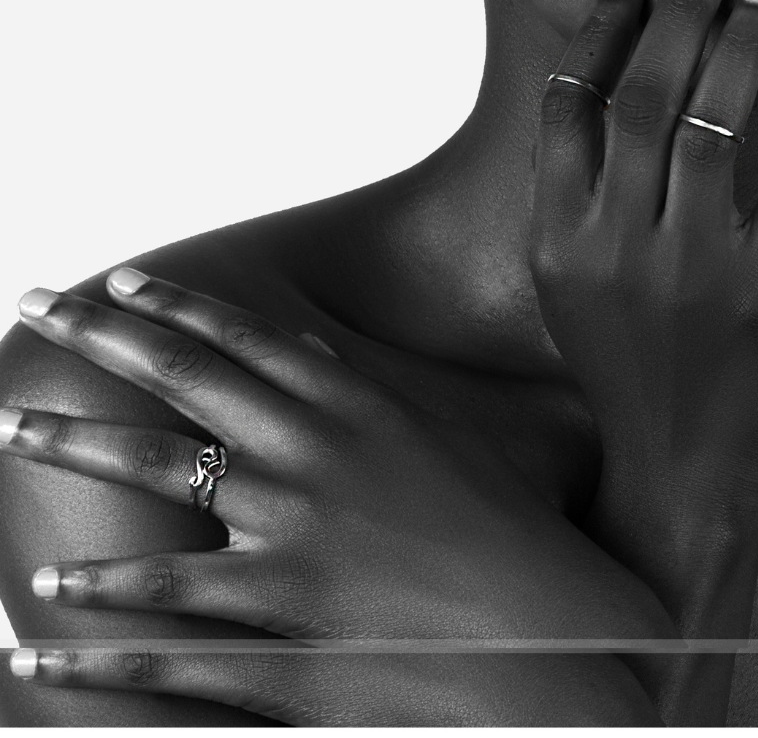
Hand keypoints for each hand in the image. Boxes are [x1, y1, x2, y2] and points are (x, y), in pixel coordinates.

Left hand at [1, 274, 668, 720]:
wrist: (543, 630)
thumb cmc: (504, 530)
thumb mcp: (444, 439)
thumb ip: (370, 391)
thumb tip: (315, 347)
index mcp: (354, 409)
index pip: (245, 340)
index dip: (173, 305)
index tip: (114, 281)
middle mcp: (313, 457)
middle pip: (185, 381)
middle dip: (101, 338)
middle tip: (34, 305)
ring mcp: (292, 536)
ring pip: (158, 480)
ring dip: (78, 448)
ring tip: (15, 430)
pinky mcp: (280, 625)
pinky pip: (166, 628)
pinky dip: (94, 636)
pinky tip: (35, 638)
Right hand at [531, 0, 757, 504]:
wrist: (680, 469)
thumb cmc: (624, 361)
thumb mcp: (569, 280)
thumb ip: (582, 190)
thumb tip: (624, 77)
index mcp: (557, 237)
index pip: (572, 102)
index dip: (603, 26)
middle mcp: (618, 244)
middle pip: (646, 93)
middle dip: (680, 9)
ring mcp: (694, 267)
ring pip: (717, 119)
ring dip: (745, 40)